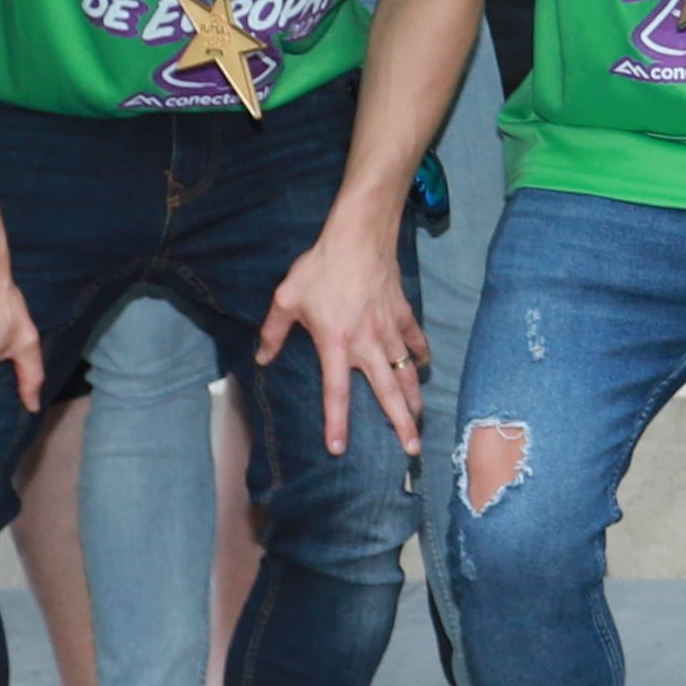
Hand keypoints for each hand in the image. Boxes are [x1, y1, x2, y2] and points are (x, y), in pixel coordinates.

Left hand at [258, 219, 428, 453]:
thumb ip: (273, 332)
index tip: (338, 448)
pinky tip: (423, 365)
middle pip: (388, 392)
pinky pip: (415, 340)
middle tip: (411, 449)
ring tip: (419, 419)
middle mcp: (368, 344)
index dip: (336, 423)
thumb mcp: (286, 298)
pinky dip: (420, 354)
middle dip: (401, 423)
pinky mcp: (403, 313)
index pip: (336, 393)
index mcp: (336, 345)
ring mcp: (390, 329)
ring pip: (407, 372)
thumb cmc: (320, 267)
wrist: (359, 236)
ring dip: (414, 397)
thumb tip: (262, 359)